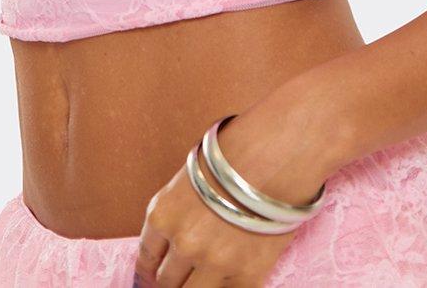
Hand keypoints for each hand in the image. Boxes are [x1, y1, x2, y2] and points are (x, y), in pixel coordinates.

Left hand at [132, 98, 332, 286]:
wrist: (279, 152)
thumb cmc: (238, 151)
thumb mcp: (192, 176)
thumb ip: (179, 212)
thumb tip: (175, 240)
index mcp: (164, 215)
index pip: (146, 258)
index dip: (150, 270)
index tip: (154, 277)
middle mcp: (184, 243)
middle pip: (167, 282)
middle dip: (173, 280)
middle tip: (183, 277)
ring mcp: (214, 263)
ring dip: (198, 287)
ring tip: (207, 276)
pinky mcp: (247, 275)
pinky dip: (229, 287)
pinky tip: (232, 276)